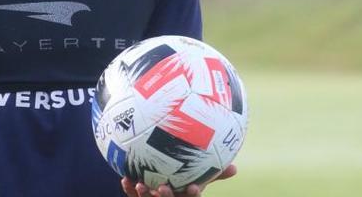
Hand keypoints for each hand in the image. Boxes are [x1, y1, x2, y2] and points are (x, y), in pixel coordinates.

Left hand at [120, 164, 236, 196]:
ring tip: (140, 185)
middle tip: (163, 187)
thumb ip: (214, 174)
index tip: (195, 187)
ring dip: (145, 195)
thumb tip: (236, 168)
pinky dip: (129, 189)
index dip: (192, 195)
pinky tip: (125, 179)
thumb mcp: (200, 181)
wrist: (161, 193)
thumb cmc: (184, 187)